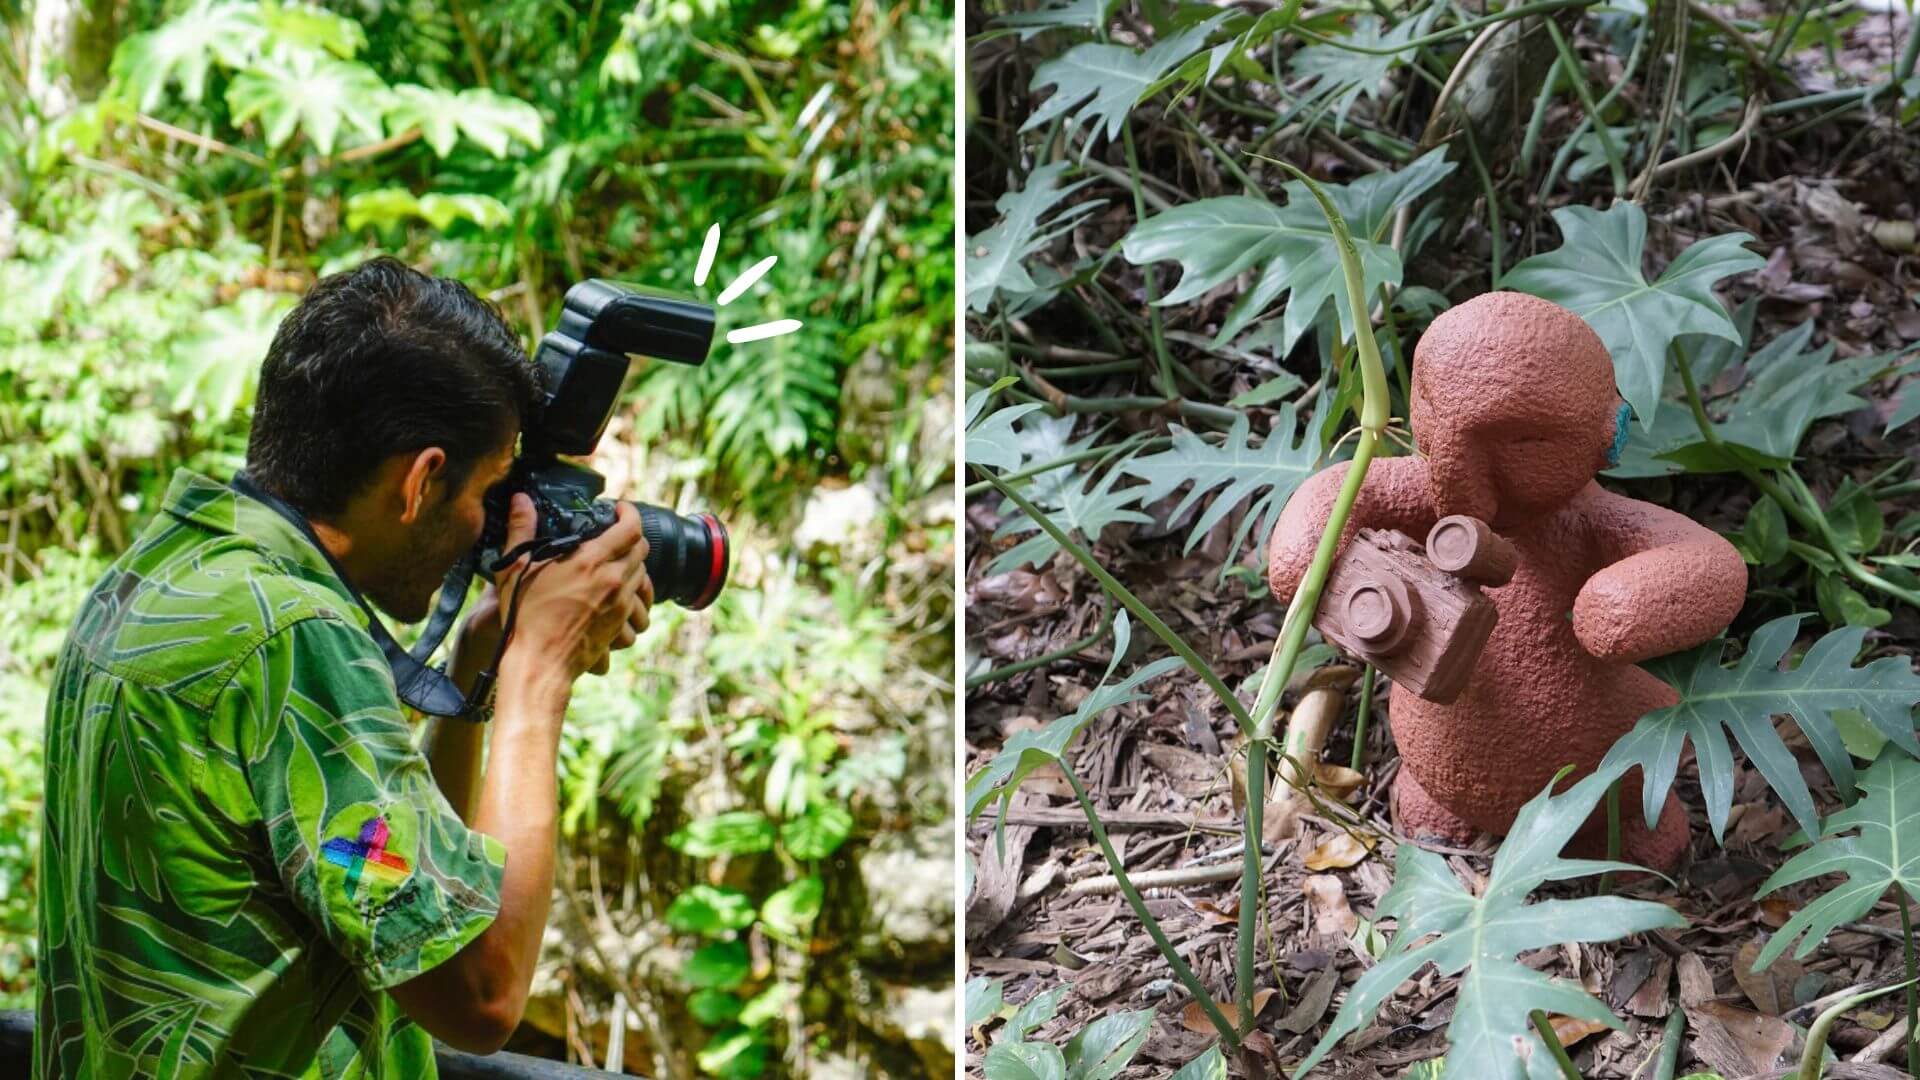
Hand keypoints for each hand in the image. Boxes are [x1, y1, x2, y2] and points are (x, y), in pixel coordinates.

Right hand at [500, 499, 650, 686]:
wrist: (539, 663)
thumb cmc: (524, 617)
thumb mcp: (515, 569)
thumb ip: (521, 529)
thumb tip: (520, 500)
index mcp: (591, 561)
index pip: (631, 528)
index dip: (630, 513)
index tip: (620, 509)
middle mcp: (613, 580)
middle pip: (642, 548)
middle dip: (631, 536)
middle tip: (614, 534)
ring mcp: (620, 604)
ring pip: (644, 575)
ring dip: (634, 564)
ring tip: (617, 562)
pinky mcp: (620, 624)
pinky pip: (641, 604)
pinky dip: (636, 594)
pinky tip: (621, 593)